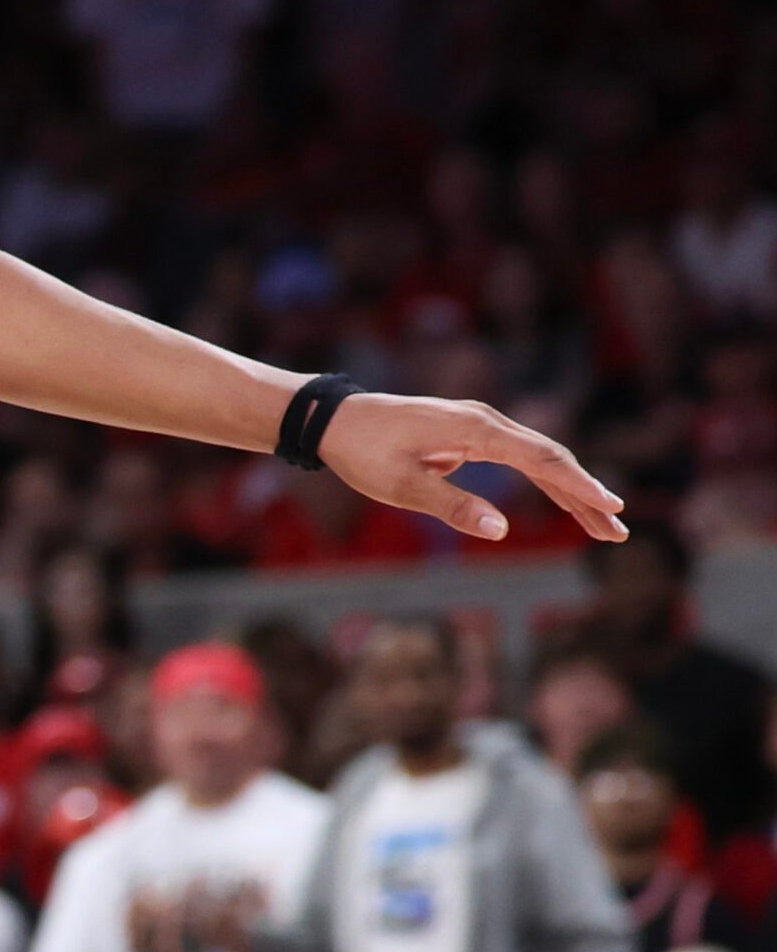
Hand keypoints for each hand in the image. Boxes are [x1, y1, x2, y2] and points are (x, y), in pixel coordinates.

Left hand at [318, 393, 626, 542]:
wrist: (333, 419)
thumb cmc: (364, 451)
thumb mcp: (401, 486)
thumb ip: (452, 506)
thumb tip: (501, 530)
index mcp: (474, 429)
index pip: (541, 459)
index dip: (579, 486)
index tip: (612, 508)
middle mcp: (484, 421)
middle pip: (550, 458)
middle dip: (586, 495)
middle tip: (618, 532)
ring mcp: (477, 425)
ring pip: (538, 458)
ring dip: (571, 491)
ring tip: (604, 526)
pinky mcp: (468, 434)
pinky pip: (519, 458)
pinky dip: (545, 481)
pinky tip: (565, 503)